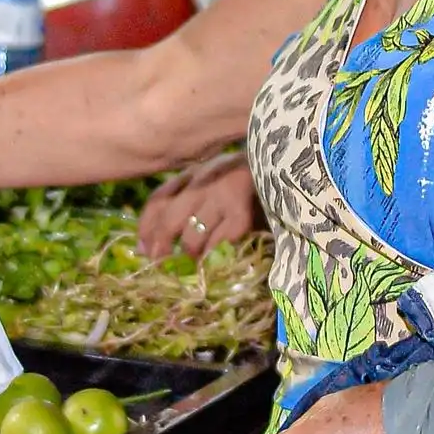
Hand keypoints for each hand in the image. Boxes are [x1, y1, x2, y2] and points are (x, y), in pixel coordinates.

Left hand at [133, 147, 260, 256]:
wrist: (289, 168)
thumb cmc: (251, 183)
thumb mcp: (216, 186)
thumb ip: (189, 206)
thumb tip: (151, 245)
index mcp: (194, 173)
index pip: (158, 199)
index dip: (146, 227)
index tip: (144, 249)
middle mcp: (203, 180)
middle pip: (169, 218)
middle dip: (162, 246)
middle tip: (160, 266)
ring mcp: (222, 195)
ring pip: (192, 234)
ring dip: (189, 255)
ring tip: (192, 266)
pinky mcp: (241, 213)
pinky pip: (219, 242)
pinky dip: (213, 257)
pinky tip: (214, 264)